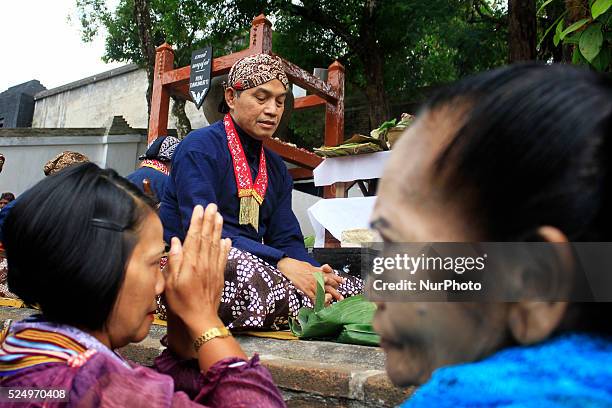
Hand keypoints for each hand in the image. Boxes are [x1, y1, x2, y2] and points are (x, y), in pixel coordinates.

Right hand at [163, 204, 230, 334]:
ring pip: (216, 244)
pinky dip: (225, 247)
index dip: (197, 222)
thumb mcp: (170, 283)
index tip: (199, 209)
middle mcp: (203, 263)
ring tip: (219, 216)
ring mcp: (213, 269)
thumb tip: (175, 241)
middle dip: (209, 220)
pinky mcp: (219, 275)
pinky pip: (223, 257)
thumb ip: (173, 261)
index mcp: (190, 263)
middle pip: (207, 237)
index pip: (194, 237)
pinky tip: (226, 239)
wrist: (200, 319)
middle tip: (212, 206)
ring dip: (217, 229)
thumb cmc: (181, 303)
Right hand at [277, 258, 344, 302]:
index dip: (337, 279)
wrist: (288, 266)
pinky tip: (320, 308)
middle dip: (336, 293)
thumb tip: (321, 270)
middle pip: (330, 287)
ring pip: (324, 294)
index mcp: (319, 272)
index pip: (332, 276)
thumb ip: (317, 270)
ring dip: (329, 300)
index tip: (342, 282)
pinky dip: (318, 304)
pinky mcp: (307, 290)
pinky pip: (314, 298)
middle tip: (341, 299)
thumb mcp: (310, 266)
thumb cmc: (297, 265)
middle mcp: (318, 278)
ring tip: (333, 306)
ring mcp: (313, 285)